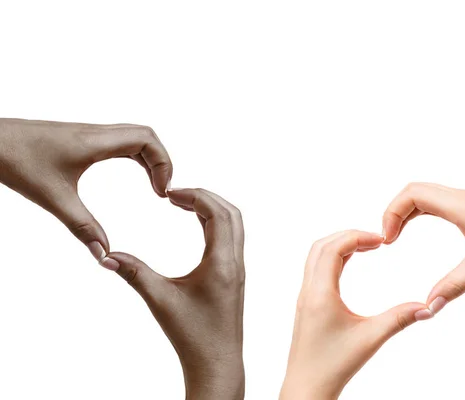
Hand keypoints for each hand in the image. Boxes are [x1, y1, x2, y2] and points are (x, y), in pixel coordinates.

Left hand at [0, 118, 171, 266]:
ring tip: (153, 185)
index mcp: (95, 142)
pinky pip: (118, 140)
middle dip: (162, 161)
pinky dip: (134, 156)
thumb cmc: (14, 159)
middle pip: (146, 136)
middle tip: (162, 191)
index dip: (164, 163)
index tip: (162, 191)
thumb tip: (103, 254)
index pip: (147, 139)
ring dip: (149, 158)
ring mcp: (87, 133)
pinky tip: (131, 175)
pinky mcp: (79, 138)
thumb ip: (82, 226)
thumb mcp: (52, 197)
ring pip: (133, 136)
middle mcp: (96, 132)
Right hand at [105, 188, 244, 399]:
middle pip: (231, 213)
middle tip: (176, 194)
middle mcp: (235, 263)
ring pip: (234, 225)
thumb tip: (107, 256)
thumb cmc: (192, 335)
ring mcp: (237, 269)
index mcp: (222, 264)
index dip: (196, 196)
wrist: (216, 362)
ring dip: (212, 208)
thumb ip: (135, 274)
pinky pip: (231, 238)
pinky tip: (197, 225)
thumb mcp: (160, 300)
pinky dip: (216, 223)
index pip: (218, 214)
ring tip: (183, 204)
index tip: (171, 193)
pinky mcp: (234, 276)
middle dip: (205, 196)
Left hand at [280, 230, 429, 399]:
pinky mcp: (306, 305)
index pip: (333, 249)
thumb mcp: (371, 339)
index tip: (381, 239)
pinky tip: (350, 264)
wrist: (307, 387)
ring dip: (339, 246)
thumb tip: (427, 307)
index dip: (357, 237)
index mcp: (320, 294)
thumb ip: (399, 319)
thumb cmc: (334, 366)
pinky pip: (316, 270)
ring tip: (366, 247)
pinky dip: (332, 258)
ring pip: (316, 257)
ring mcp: (305, 297)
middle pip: (321, 246)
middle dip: (348, 236)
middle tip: (375, 239)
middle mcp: (308, 291)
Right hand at [382, 182, 464, 313]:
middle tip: (388, 239)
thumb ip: (454, 285)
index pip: (411, 194)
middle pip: (413, 190)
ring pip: (425, 193)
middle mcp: (458, 197)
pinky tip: (420, 229)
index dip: (391, 213)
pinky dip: (421, 211)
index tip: (388, 240)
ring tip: (397, 235)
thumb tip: (429, 306)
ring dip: (406, 211)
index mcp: (457, 204)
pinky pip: (437, 200)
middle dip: (394, 212)